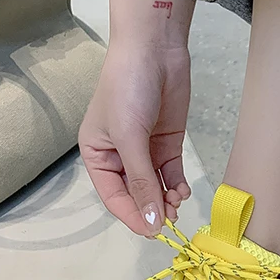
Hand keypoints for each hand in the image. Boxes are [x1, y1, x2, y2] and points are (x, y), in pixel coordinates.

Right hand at [79, 42, 191, 235]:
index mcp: (97, 154)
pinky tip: (182, 190)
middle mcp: (119, 156)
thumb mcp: (129, 137)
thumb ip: (141, 181)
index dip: (131, 215)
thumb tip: (150, 221)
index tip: (151, 231)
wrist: (154, 49)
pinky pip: (171, 172)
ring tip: (178, 204)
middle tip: (170, 220)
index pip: (113, 196)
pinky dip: (177, 184)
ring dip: (166, 199)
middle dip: (151, 208)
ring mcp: (145, 149)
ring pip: (156, 186)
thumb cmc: (128, 88)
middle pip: (136, 193)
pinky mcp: (167, 141)